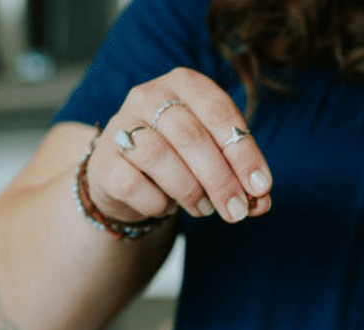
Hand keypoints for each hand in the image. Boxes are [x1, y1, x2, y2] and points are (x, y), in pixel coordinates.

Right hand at [86, 67, 272, 225]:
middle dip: (220, 180)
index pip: (219, 112)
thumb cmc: (181, 161)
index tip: (260, 188)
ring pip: (159, 157)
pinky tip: (166, 207)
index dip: (244, 153)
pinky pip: (133, 185)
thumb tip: (261, 203)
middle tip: (236, 211)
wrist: (127, 179)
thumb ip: (240, 177)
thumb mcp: (215, 160)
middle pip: (190, 136)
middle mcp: (148, 95)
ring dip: (189, 191)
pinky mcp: (102, 160)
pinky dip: (157, 203)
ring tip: (203, 208)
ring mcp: (120, 126)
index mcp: (184, 83)